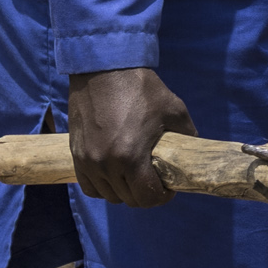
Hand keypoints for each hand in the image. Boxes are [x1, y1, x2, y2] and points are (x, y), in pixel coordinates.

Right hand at [64, 67, 191, 205]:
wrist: (103, 67)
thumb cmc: (140, 87)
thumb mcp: (175, 110)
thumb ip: (187, 136)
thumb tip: (192, 154)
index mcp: (131, 156)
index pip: (147, 197)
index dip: (163, 197)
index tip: (168, 187)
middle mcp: (106, 164)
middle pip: (128, 199)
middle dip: (145, 194)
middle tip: (153, 180)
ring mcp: (87, 161)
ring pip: (108, 195)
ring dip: (123, 190)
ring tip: (134, 175)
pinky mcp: (75, 154)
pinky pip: (89, 186)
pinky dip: (102, 186)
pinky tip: (114, 175)